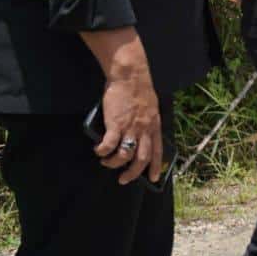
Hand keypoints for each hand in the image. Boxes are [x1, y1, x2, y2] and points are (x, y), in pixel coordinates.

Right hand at [95, 70, 164, 184]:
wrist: (130, 76)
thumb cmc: (138, 90)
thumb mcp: (150, 108)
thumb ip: (146, 123)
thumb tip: (138, 136)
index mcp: (155, 126)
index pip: (158, 151)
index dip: (156, 167)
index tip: (154, 179)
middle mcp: (145, 130)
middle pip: (142, 159)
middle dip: (133, 173)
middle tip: (123, 179)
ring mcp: (131, 127)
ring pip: (125, 155)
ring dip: (114, 163)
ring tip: (106, 162)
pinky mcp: (116, 124)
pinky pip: (110, 145)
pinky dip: (103, 151)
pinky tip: (98, 151)